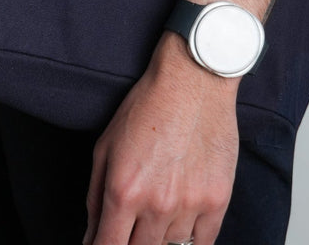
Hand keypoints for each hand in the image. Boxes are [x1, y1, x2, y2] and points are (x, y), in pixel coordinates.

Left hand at [84, 33, 239, 244]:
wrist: (193, 80)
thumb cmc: (147, 106)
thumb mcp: (106, 146)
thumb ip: (95, 197)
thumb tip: (91, 236)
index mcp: (123, 191)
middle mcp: (156, 205)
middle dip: (130, 243)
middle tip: (132, 221)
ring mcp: (190, 205)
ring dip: (159, 236)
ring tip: (159, 205)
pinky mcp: (217, 200)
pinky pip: (202, 242)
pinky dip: (189, 238)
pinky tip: (180, 221)